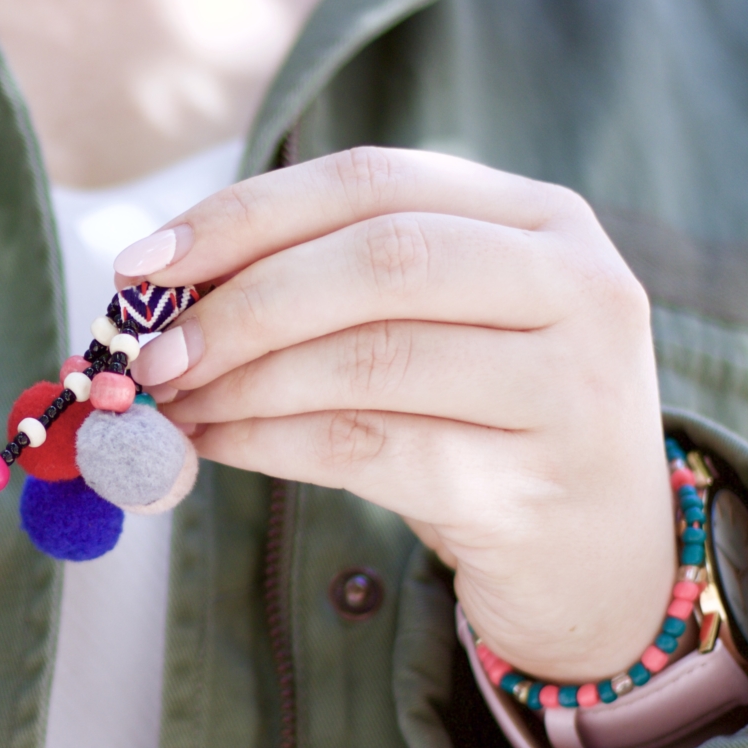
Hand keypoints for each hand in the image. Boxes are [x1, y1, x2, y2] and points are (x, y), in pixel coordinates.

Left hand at [121, 147, 672, 681]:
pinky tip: (213, 446)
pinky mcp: (530, 491)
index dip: (247, 213)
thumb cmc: (488, 426)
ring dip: (242, 381)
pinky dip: (268, 443)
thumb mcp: (438, 329)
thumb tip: (164, 287)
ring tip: (170, 405)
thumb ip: (334, 285)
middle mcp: (577, 289)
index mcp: (543, 220)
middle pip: (380, 260)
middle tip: (149, 351)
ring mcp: (568, 392)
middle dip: (242, 302)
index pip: (374, 180)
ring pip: (370, 359)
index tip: (144, 262)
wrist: (603, 566)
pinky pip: (367, 449)